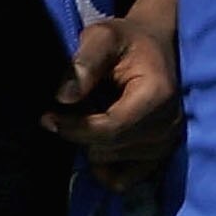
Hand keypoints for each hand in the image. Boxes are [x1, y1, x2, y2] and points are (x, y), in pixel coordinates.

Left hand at [43, 10, 181, 187]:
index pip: (111, 128)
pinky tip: (95, 142)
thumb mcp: (103, 36)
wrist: (156, 44)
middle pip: (111, 148)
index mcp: (157, 96)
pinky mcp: (161, 155)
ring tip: (84, 118)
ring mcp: (167, 144)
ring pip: (114, 163)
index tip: (48, 117)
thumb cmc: (128, 39)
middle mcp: (168, 126)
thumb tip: (63, 97)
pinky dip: (106, 166)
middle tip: (60, 115)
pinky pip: (127, 178)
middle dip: (79, 134)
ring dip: (91, 146)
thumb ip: (84, 63)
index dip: (75, 127)